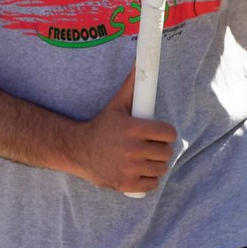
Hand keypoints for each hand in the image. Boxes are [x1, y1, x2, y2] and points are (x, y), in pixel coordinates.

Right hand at [61, 72, 177, 194]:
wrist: (78, 150)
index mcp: (133, 128)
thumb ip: (132, 85)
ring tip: (145, 159)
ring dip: (156, 165)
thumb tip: (140, 62)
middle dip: (160, 149)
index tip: (159, 134)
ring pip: (160, 169)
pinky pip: (152, 185)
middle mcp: (132, 149)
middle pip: (166, 152)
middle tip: (150, 146)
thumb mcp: (117, 104)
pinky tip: (140, 172)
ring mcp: (128, 168)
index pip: (168, 133)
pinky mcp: (125, 184)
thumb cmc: (102, 126)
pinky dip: (149, 180)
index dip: (166, 133)